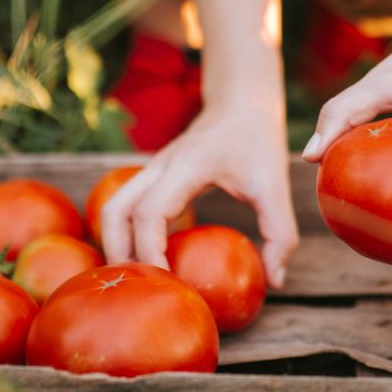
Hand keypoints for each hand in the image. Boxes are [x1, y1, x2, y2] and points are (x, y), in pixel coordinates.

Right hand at [101, 102, 298, 287]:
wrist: (242, 104)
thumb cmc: (258, 143)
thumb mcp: (275, 186)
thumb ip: (279, 233)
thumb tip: (274, 281)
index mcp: (186, 167)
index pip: (151, 212)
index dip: (150, 250)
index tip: (166, 281)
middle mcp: (161, 166)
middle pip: (116, 211)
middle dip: (119, 252)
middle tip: (139, 287)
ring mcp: (152, 169)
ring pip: (112, 207)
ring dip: (114, 243)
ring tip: (135, 277)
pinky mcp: (154, 175)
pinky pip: (126, 205)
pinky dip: (125, 233)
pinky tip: (144, 258)